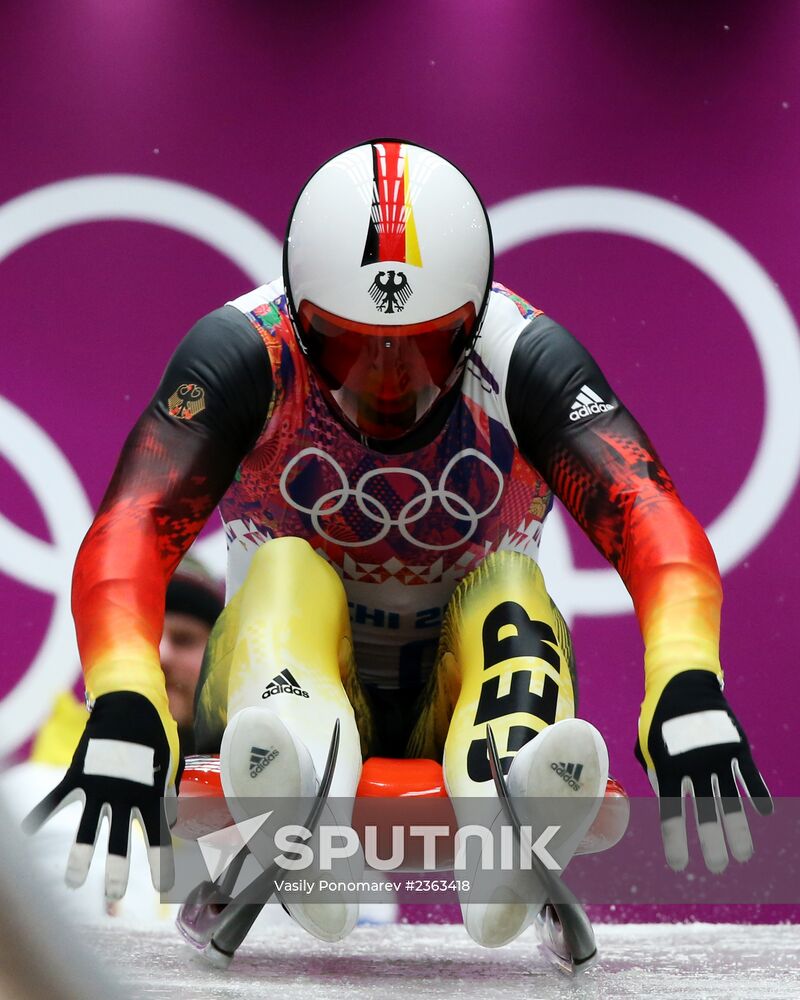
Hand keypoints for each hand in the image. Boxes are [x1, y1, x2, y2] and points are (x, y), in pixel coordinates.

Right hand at [23, 691, 178, 899]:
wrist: (131, 701)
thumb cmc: (156, 732)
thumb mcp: (170, 763)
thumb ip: (169, 792)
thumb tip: (173, 820)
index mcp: (150, 794)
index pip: (157, 835)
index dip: (160, 862)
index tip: (164, 886)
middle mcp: (124, 795)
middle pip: (119, 841)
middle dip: (116, 871)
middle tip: (114, 896)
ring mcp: (100, 786)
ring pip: (86, 829)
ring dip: (79, 856)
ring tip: (72, 882)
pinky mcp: (79, 774)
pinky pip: (56, 798)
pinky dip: (40, 814)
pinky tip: (27, 832)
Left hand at [636, 670, 772, 871]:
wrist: (683, 684)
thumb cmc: (659, 718)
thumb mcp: (646, 745)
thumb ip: (653, 773)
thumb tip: (661, 797)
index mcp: (666, 767)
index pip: (670, 812)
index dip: (675, 840)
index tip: (679, 865)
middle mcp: (694, 766)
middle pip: (704, 814)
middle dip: (711, 844)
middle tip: (715, 867)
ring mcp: (718, 758)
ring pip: (731, 802)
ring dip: (738, 831)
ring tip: (742, 856)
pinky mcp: (737, 748)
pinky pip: (751, 777)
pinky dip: (759, 796)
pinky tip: (765, 814)